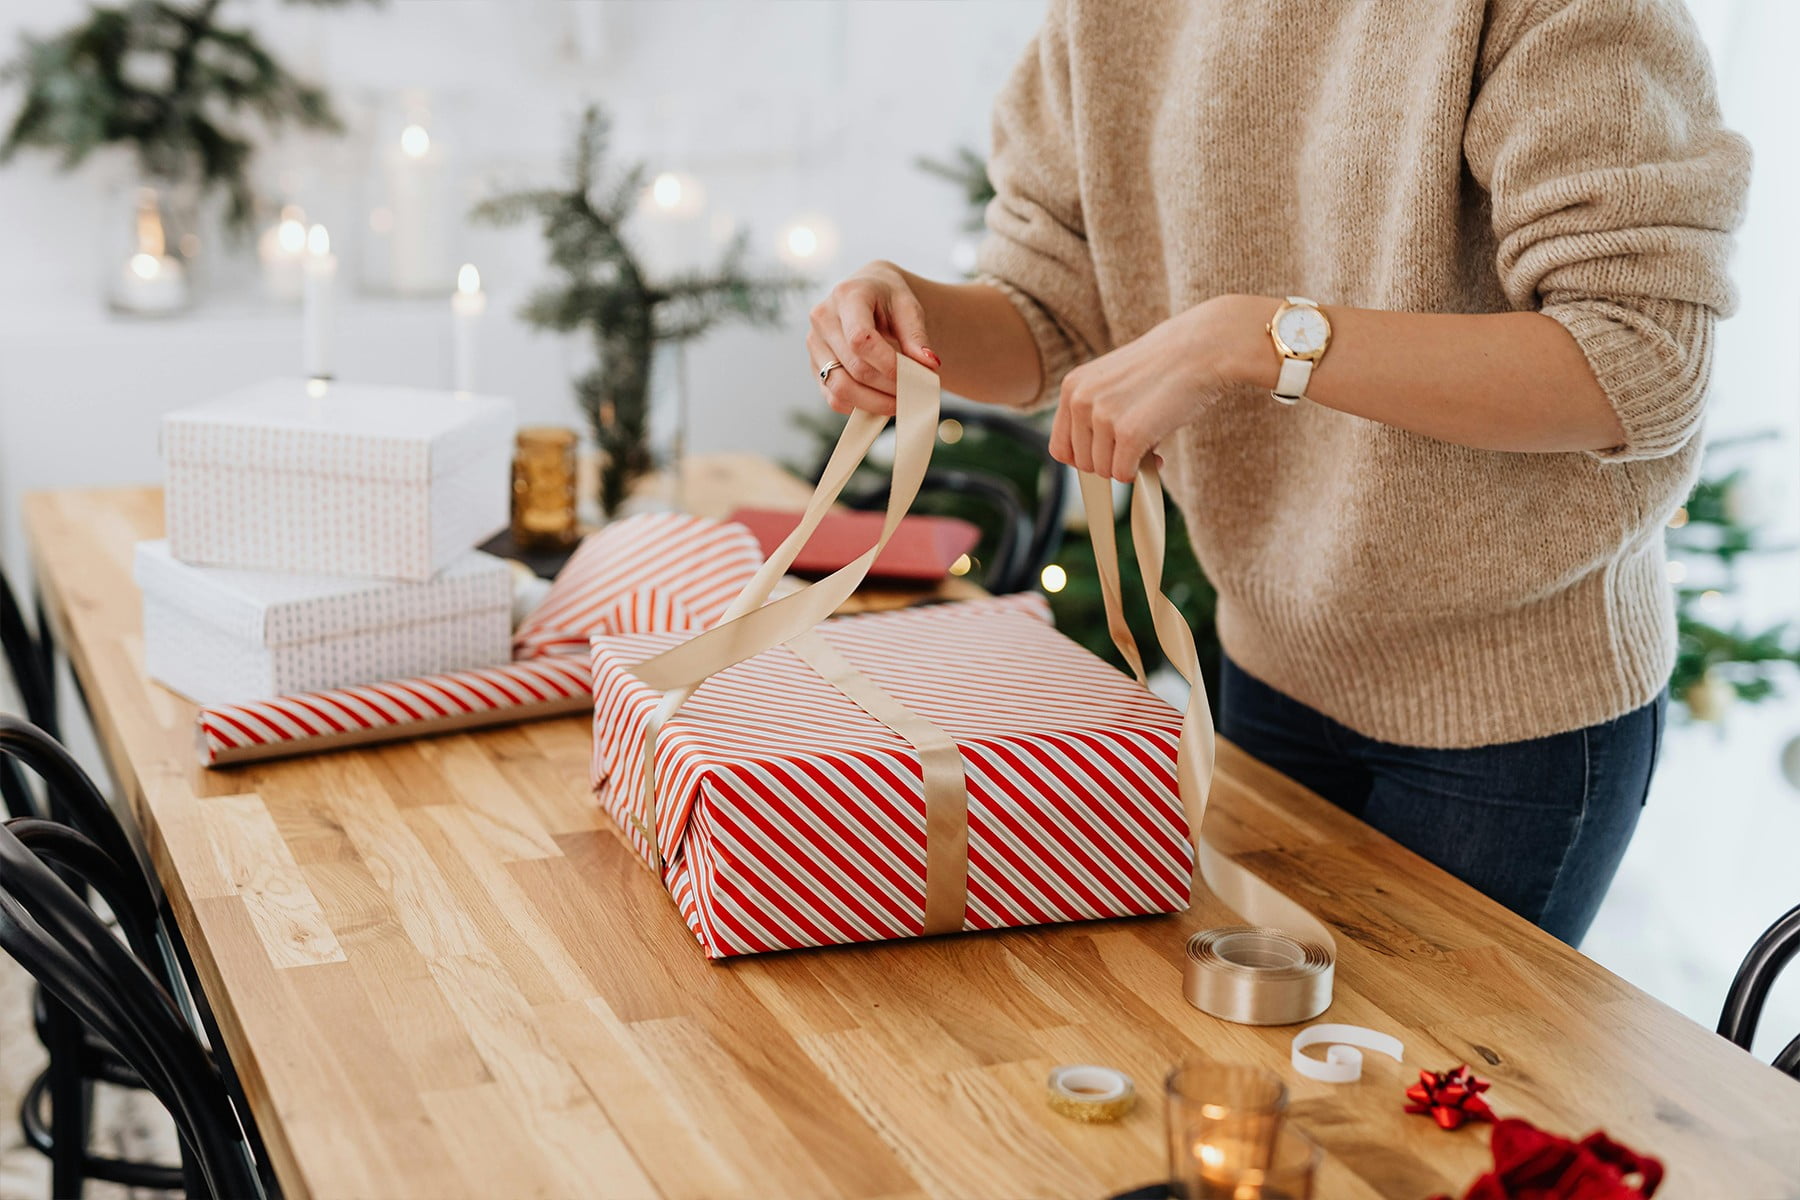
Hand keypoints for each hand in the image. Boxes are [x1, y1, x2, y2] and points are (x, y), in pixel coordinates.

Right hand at [808, 261, 941, 415]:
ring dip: (875, 402)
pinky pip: (834, 398)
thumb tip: (929, 364)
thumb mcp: (908, 306)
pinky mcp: (815, 366)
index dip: (888, 364)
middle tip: (915, 393)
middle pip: (854, 367)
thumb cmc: (888, 299)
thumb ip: (917, 335)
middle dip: (888, 386)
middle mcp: (823, 319)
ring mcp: (815, 345)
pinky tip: (881, 401)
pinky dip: (860, 406)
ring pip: (840, 388)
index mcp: (846, 296)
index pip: (861, 339)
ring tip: (900, 402)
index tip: (914, 376)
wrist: (867, 293)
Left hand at [1050, 294, 1268, 479]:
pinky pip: (1124, 474)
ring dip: (1128, 466)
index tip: (1108, 455)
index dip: (1085, 458)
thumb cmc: (1165, 365)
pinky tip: (1157, 454)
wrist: (1202, 348)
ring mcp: (1103, 417)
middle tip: (1137, 451)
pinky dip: (1141, 473)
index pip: (1060, 448)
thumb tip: (1095, 461)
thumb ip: (1096, 414)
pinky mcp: (1129, 434)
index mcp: (1072, 387)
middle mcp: (1080, 401)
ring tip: (1150, 447)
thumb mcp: (1114, 382)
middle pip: (1083, 463)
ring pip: (1103, 471)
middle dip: (1110, 462)